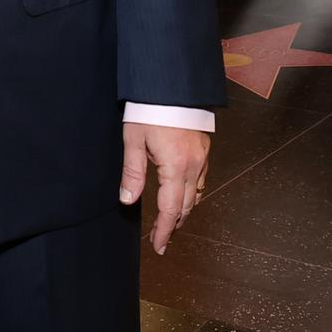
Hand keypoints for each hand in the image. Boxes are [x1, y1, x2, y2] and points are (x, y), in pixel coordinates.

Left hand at [120, 121, 210, 255]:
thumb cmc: (150, 109)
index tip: (158, 246)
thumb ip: (132, 172)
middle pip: (186, 206)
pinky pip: (200, 180)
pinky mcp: (203, 149)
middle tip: (161, 240)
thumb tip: (128, 200)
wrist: (171, 85)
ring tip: (170, 223)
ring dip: (183, 211)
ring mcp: (201, 157)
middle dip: (174, 225)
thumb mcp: (134, 140)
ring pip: (195, 194)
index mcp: (175, 166)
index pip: (171, 209)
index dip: (165, 230)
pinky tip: (181, 196)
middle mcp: (193, 165)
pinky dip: (191, 194)